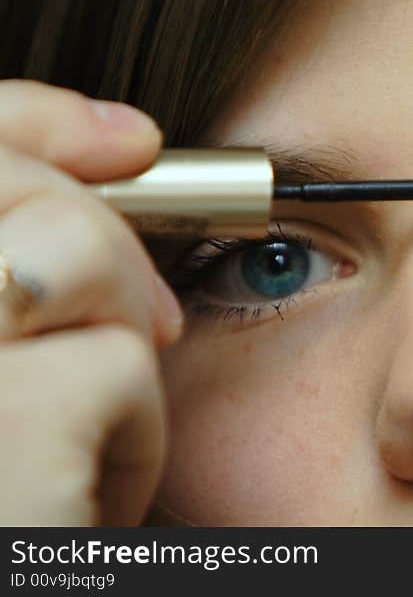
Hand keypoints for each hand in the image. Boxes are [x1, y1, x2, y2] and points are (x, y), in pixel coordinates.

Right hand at [0, 79, 182, 524]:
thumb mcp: (9, 362)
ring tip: (91, 433)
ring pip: (74, 258)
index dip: (35, 121)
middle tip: (139, 326)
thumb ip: (26, 249)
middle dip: (107, 247)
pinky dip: (136, 434)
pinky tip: (95, 505)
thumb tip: (125, 140)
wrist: (31, 571)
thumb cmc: (25, 495)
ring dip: (119, 346)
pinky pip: (118, 368)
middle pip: (24, 192)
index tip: (127, 141)